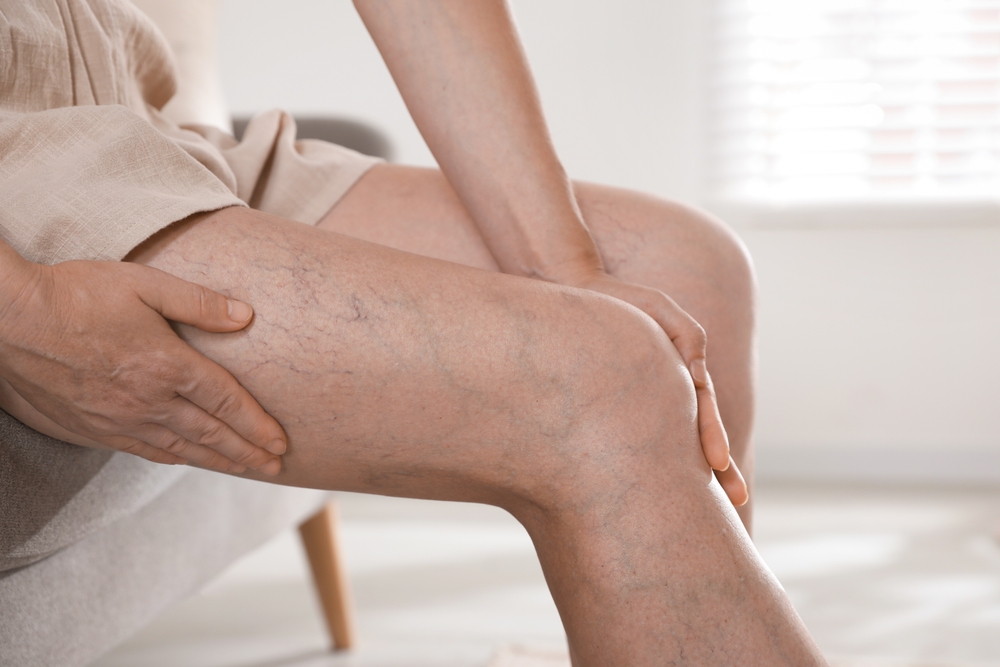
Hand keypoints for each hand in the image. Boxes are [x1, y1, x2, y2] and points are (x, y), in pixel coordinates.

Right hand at [0, 256, 285, 473]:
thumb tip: (245, 316)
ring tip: (246, 471)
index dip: (257, 424)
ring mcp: (119, 419)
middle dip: (248, 453)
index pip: (226, 402)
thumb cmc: (77, 294)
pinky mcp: (93, 429)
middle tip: (276, 467)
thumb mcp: (144, 283)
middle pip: (211, 434)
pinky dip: (176, 459)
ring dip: (218, 462)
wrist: (8, 322)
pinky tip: (188, 461)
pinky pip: (145, 452)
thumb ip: (198, 302)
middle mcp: (148, 401)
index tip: (281, 442)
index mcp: (167, 365)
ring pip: (181, 449)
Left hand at [570, 271, 748, 505]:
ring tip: (709, 501)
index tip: (725, 473)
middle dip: (716, 469)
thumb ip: (688, 340)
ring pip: (670, 437)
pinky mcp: (621, 397)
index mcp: (683, 373)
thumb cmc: (621, 300)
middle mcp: (668, 390)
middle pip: (695, 435)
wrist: (577, 292)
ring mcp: (648, 395)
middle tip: (736, 502)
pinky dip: (653, 453)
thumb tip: (698, 378)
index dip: (716, 444)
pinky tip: (658, 481)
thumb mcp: (662, 311)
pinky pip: (642, 427)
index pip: (704, 416)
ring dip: (687, 469)